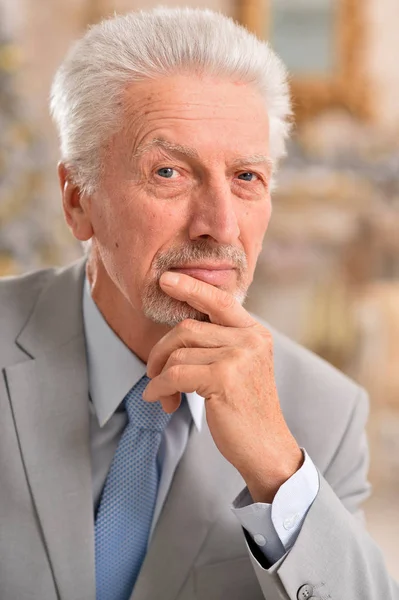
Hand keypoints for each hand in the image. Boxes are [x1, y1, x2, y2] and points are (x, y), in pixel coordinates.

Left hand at [144, 271, 302, 501]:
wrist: (266, 448)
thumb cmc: (246, 409)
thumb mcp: (240, 367)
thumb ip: (219, 343)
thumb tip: (179, 331)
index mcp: (255, 333)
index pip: (219, 301)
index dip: (191, 288)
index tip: (166, 280)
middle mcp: (250, 339)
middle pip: (187, 328)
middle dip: (161, 351)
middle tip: (154, 374)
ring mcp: (239, 356)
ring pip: (178, 353)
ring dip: (161, 377)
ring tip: (166, 397)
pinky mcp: (224, 377)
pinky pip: (174, 374)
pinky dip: (159, 388)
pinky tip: (161, 401)